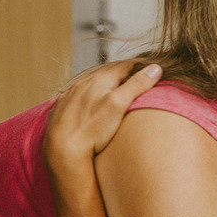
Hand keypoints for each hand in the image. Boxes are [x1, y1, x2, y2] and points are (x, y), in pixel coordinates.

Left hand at [45, 60, 162, 162]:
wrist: (61, 150)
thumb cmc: (92, 129)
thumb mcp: (119, 104)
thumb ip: (137, 84)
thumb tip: (155, 68)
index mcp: (99, 79)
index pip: (125, 65)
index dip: (140, 67)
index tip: (151, 70)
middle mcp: (83, 83)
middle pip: (108, 72)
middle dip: (123, 73)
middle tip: (137, 78)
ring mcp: (71, 95)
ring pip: (92, 83)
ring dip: (105, 84)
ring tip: (116, 90)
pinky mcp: (62, 108)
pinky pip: (79, 96)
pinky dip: (90, 96)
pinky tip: (92, 104)